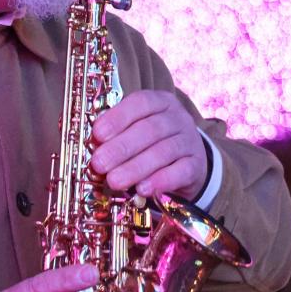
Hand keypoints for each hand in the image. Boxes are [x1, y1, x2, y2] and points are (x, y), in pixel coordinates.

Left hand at [90, 90, 207, 198]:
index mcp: (160, 102)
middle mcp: (177, 118)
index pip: (140, 103)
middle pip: (150, 130)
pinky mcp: (196, 165)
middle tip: (99, 164)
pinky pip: (180, 171)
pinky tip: (143, 189)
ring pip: (163, 152)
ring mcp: (189, 141)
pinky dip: (160, 180)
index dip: (118, 118)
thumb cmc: (152, 144)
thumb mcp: (137, 131)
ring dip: (136, 167)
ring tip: (114, 181)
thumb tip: (94, 146)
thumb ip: (118, 135)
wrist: (187, 164)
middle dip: (121, 147)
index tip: (98, 134)